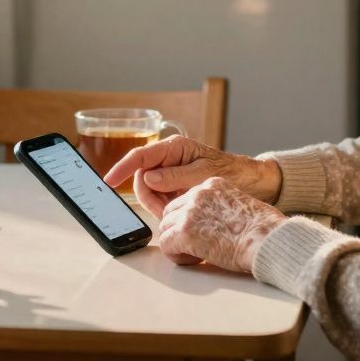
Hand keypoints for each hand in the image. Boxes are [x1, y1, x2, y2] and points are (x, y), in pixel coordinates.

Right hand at [103, 135, 280, 217]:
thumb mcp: (204, 174)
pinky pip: (159, 199)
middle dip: (149, 197)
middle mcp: (168, 158)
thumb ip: (176, 176)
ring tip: (175, 213)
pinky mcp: (174, 187)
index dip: (121, 168)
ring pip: (148, 191)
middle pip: (141, 178)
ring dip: (157, 205)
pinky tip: (176, 213)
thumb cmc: (231, 172)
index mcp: (174, 148)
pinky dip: (164, 208)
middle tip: (165, 212)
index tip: (108, 181)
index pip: (140, 156)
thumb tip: (149, 178)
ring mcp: (170, 173)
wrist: (250, 182)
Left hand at [157, 177, 286, 271]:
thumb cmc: (264, 230)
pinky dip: (177, 257)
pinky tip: (196, 260)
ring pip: (165, 229)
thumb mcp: (241, 206)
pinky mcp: (185, 232)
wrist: (268, 239)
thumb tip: (213, 225)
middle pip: (170, 212)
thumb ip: (221, 209)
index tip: (202, 233)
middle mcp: (198, 194)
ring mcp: (190, 212)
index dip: (190, 221)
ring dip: (178, 244)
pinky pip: (166, 246)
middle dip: (179, 231)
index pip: (186, 200)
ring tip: (198, 255)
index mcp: (213, 185)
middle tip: (197, 246)